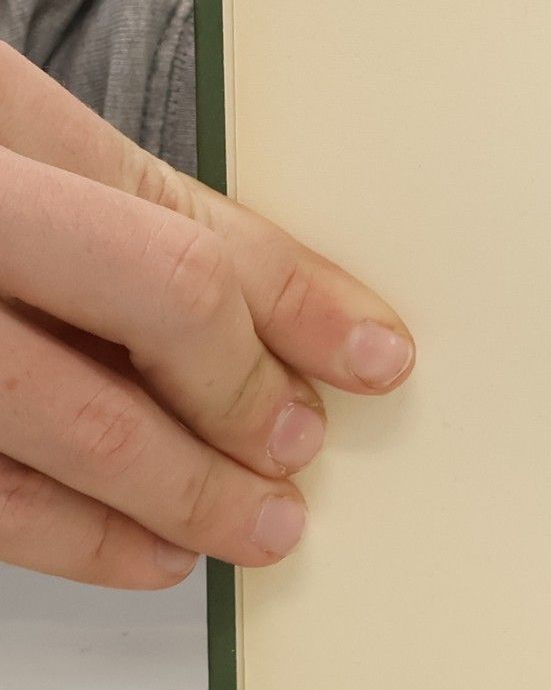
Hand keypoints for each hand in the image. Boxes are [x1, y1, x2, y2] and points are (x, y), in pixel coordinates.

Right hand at [0, 45, 413, 587]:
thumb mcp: (6, 138)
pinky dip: (68, 536)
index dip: (299, 299)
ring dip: (179, 489)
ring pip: (61, 426)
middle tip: (301, 451)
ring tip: (254, 525)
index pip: (179, 222)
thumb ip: (121, 208)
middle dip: (245, 395)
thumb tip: (290, 306)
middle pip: (148, 304)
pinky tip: (141, 551)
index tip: (373, 351)